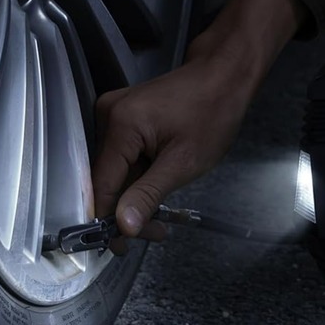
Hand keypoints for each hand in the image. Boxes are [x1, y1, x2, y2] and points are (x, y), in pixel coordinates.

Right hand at [92, 0, 305, 241]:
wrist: (225, 76)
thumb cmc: (212, 114)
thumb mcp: (183, 162)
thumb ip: (148, 194)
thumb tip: (122, 227)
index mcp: (119, 124)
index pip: (100, 183)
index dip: (107, 219)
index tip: (120, 247)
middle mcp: (107, 116)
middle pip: (105, 179)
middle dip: (127, 211)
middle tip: (156, 233)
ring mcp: (114, 115)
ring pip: (114, 172)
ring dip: (134, 198)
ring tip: (160, 220)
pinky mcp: (124, 119)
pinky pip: (123, 159)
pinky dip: (138, 179)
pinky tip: (155, 194)